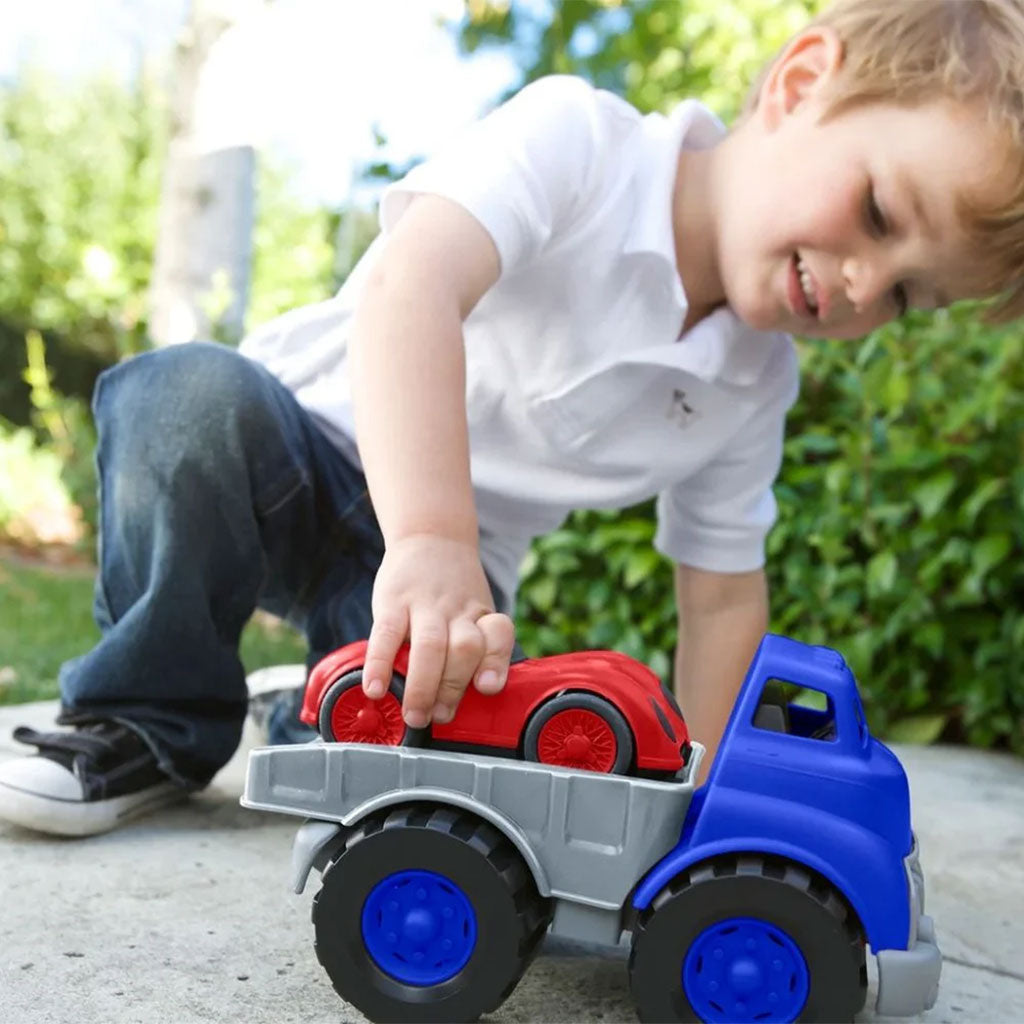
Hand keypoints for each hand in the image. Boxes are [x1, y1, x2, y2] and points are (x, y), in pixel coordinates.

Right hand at [362, 534, 515, 727]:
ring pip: (430, 646)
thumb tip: (471, 699)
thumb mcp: (476, 610)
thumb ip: (476, 649)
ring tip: (414, 715)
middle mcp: (457, 611)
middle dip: (453, 688)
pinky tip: (375, 688)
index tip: (487, 687)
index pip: (498, 636)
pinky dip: (380, 663)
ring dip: (422, 686)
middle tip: (440, 716)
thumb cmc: (455, 589)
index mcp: (481, 616)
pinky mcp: (393, 601)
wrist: (430, 536)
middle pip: (464, 649)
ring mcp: (425, 605)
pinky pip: (386, 634)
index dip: (495, 661)